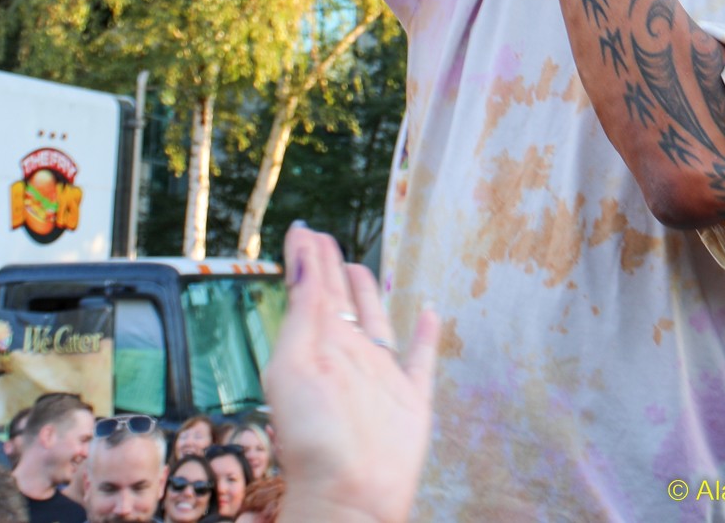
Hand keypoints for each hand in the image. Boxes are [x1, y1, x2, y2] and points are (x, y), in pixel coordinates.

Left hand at [266, 226, 439, 522]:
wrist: (349, 495)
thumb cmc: (314, 437)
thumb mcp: (295, 364)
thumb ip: (302, 312)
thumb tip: (302, 257)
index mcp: (317, 345)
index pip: (310, 290)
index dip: (307, 258)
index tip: (302, 229)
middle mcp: (347, 355)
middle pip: (341, 301)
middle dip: (330, 268)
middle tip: (324, 237)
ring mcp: (380, 376)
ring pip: (377, 322)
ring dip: (370, 293)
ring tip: (361, 267)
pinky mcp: (412, 398)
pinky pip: (422, 358)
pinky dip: (427, 334)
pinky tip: (429, 311)